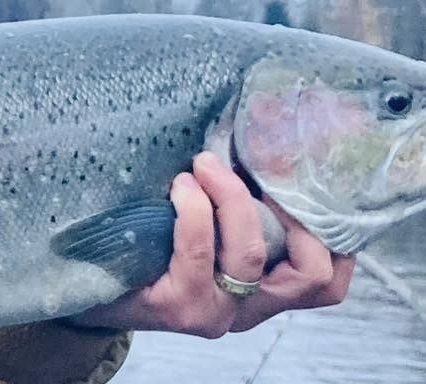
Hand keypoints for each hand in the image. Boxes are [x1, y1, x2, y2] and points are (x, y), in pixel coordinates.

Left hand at [67, 152, 353, 337]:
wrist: (88, 282)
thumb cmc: (154, 238)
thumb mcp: (209, 220)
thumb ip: (242, 192)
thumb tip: (269, 112)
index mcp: (269, 288)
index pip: (330, 279)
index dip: (336, 234)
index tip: (307, 177)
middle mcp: (251, 308)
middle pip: (312, 274)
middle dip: (292, 209)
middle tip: (260, 163)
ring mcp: (216, 312)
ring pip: (251, 254)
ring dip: (231, 196)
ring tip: (204, 164)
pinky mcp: (177, 307)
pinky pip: (200, 251)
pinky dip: (195, 208)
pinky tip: (181, 186)